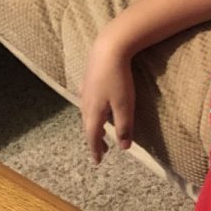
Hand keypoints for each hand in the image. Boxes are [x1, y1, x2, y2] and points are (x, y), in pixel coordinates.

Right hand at [79, 31, 135, 163]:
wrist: (108, 48)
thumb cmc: (118, 79)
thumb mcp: (125, 106)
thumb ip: (124, 127)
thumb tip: (123, 147)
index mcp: (93, 113)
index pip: (93, 137)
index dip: (96, 150)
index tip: (98, 161)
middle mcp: (85, 104)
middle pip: (88, 126)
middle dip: (95, 139)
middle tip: (103, 150)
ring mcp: (85, 91)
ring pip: (87, 114)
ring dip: (94, 126)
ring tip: (101, 131)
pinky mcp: (88, 80)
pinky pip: (88, 103)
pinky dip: (93, 112)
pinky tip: (98, 108)